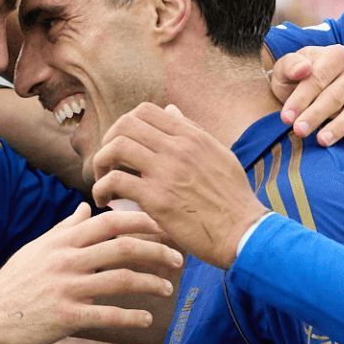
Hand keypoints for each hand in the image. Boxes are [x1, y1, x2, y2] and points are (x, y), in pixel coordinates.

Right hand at [0, 205, 180, 343]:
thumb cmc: (13, 283)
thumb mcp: (37, 249)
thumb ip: (65, 229)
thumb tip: (85, 208)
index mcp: (62, 241)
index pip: (110, 221)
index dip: (142, 220)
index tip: (166, 225)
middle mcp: (67, 260)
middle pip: (124, 247)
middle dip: (157, 250)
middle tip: (179, 258)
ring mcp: (66, 288)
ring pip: (121, 279)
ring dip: (151, 283)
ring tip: (167, 288)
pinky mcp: (65, 316)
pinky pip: (107, 314)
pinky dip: (131, 316)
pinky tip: (146, 319)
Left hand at [90, 105, 267, 268]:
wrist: (242, 232)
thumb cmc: (232, 198)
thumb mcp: (219, 154)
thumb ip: (192, 132)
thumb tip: (171, 110)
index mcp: (191, 136)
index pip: (146, 111)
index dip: (125, 125)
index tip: (122, 144)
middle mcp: (177, 148)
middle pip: (125, 125)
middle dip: (108, 141)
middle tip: (108, 163)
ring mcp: (166, 171)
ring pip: (115, 148)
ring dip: (101, 163)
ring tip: (103, 181)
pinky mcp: (156, 198)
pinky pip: (114, 181)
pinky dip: (102, 189)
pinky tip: (105, 200)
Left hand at [269, 44, 343, 148]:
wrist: (306, 95)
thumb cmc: (293, 81)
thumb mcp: (285, 71)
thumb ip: (290, 66)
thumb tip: (303, 69)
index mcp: (336, 56)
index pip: (319, 77)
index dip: (301, 98)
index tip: (286, 117)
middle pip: (336, 95)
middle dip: (316, 114)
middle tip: (299, 131)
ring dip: (339, 127)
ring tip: (322, 141)